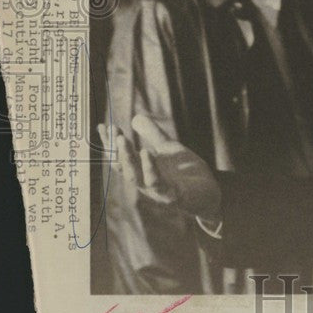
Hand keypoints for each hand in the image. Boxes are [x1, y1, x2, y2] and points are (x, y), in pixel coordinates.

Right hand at [98, 115, 220, 220]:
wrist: (210, 191)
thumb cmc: (186, 171)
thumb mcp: (169, 148)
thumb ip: (153, 134)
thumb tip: (135, 117)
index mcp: (141, 171)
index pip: (120, 157)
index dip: (109, 143)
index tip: (102, 125)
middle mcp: (143, 182)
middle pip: (123, 166)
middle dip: (115, 149)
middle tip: (112, 129)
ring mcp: (156, 191)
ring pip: (135, 176)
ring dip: (127, 158)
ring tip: (123, 139)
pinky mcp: (172, 195)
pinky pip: (157, 183)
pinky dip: (150, 168)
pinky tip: (146, 153)